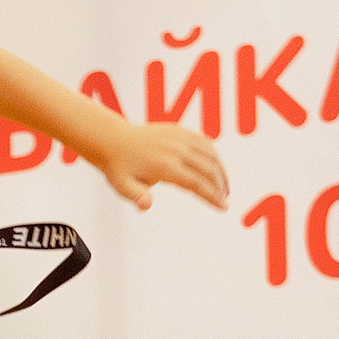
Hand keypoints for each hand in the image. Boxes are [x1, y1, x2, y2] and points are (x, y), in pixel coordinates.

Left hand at [88, 120, 228, 212]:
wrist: (113, 140)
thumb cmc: (119, 167)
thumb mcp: (122, 186)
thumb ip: (136, 196)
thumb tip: (146, 206)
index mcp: (164, 165)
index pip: (196, 183)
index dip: (212, 196)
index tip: (224, 208)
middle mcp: (175, 149)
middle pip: (208, 168)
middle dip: (221, 186)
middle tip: (225, 201)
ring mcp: (179, 137)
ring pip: (210, 154)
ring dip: (221, 171)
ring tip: (224, 188)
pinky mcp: (180, 130)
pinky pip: (204, 142)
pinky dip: (214, 155)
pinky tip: (216, 168)